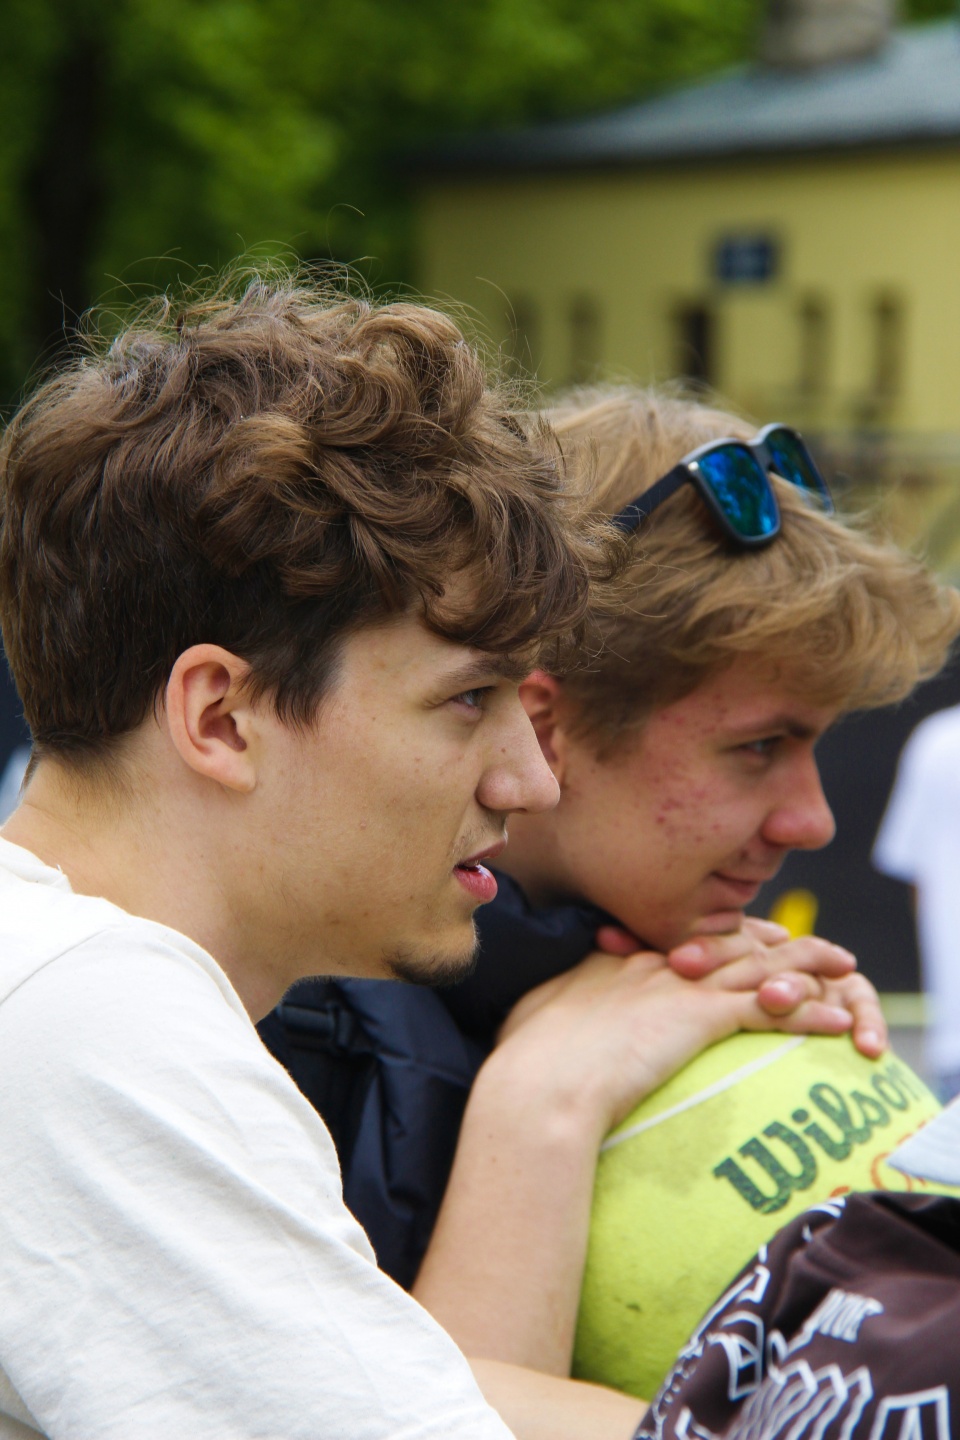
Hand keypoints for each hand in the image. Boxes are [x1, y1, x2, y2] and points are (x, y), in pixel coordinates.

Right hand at [493, 947, 853, 1139]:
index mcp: (613, 961)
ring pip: (757, 966)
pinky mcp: (699, 1017)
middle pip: (725, 940)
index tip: (742, 938)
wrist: (538, 1085)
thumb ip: (550, 1012)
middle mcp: (651, 963)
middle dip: (770, 939)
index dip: (717, 936)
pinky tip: (837, 1020)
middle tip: (804, 943)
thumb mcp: (532, 1021)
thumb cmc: (524, 1067)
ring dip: (807, 965)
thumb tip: (537, 1026)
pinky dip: (807, 1013)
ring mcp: (678, 986)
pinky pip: (769, 1009)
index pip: (678, 940)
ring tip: (843, 966)